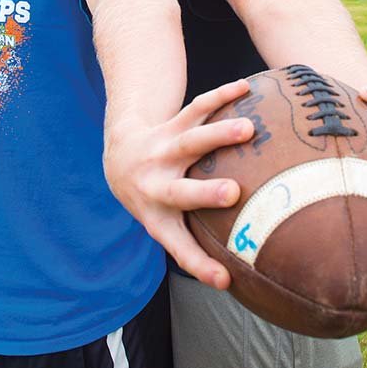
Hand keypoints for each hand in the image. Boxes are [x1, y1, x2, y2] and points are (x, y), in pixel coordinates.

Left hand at [103, 79, 253, 289]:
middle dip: (205, 193)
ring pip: (189, 140)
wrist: (118, 156)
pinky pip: (197, 107)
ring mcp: (163, 151)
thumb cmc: (155, 201)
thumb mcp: (166, 225)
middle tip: (233, 192)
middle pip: (180, 190)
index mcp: (157, 218)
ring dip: (218, 134)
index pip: (179, 247)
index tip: (225, 280)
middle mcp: (157, 185)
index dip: (200, 266)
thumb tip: (245, 279)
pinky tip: (245, 86)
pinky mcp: (171, 124)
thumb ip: (199, 245)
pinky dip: (221, 95)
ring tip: (248, 128)